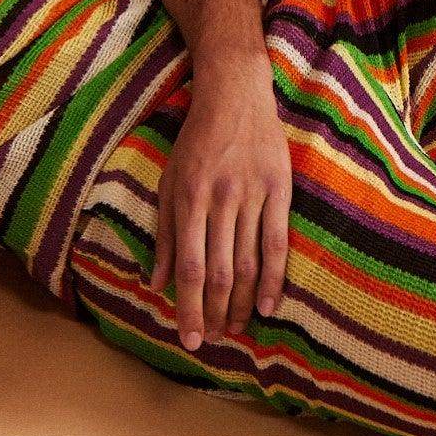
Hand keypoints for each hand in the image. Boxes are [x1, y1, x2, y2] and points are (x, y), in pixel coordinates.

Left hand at [148, 75, 290, 348]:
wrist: (235, 94)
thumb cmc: (196, 140)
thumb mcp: (169, 180)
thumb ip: (162, 233)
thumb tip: (155, 283)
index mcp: (189, 198)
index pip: (188, 266)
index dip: (189, 307)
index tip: (190, 339)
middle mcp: (220, 199)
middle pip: (219, 270)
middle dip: (215, 312)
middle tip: (214, 340)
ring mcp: (252, 194)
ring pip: (248, 262)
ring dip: (243, 303)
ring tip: (237, 329)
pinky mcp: (280, 189)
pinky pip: (277, 242)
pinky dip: (275, 278)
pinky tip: (271, 306)